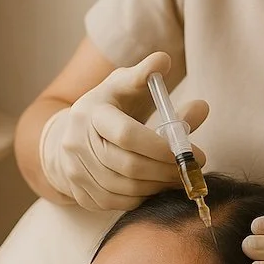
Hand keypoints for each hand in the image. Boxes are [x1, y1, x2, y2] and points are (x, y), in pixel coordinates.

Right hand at [39, 52, 208, 211]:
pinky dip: (142, 198)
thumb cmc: (111, 106)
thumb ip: (146, 76)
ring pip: (124, 188)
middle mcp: (76, 142)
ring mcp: (74, 170)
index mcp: (91, 112)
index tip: (190, 151)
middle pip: (128, 166)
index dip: (160, 147)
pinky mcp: (78, 192)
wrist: (73, 134)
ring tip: (178, 177)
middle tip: (190, 169)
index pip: (127, 134)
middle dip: (165, 170)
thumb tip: (165, 61)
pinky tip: (156, 186)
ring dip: (157, 186)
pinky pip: (116, 203)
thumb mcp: (125, 85)